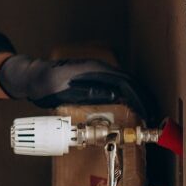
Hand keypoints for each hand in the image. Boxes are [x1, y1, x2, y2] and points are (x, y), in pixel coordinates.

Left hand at [0, 55, 150, 120]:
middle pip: (129, 82)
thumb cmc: (44, 84)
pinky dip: (126, 96)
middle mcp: (98, 68)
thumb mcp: (63, 91)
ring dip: (137, 97)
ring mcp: (96, 72)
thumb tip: (115, 96)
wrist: (31, 76)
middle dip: (144, 98)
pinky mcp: (92, 78)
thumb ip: (88, 93)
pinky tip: (130, 107)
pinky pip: (114, 85)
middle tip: (154, 116)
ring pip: (124, 83)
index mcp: (94, 70)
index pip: (125, 83)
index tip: (147, 112)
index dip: (139, 98)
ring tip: (147, 113)